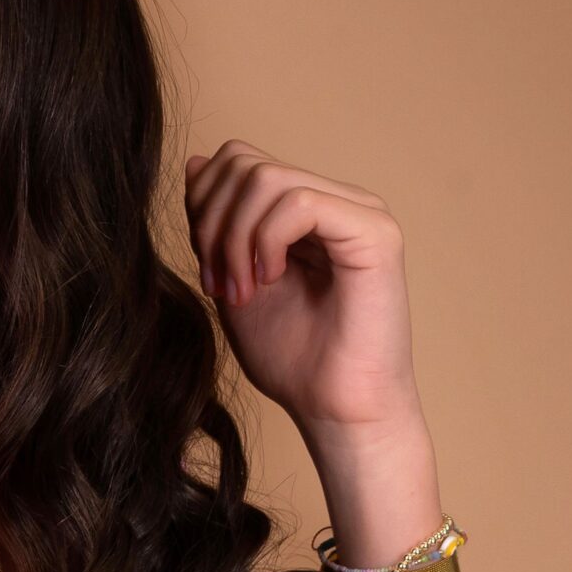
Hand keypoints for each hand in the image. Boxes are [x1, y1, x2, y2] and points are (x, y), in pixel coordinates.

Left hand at [184, 138, 422, 439]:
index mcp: (305, 210)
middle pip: (244, 162)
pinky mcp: (375, 232)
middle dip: (212, 224)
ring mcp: (359, 212)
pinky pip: (298, 204)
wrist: (335, 410)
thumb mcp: (232, 279)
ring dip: (234, 240)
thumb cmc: (293, 359)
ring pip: (266, 178)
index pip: (238, 161)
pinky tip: (269, 281)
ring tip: (241, 291)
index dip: (204, 207)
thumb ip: (216, 225)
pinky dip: (266, 242)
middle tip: (219, 285)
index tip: (207, 272)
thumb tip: (196, 162)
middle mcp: (336, 201)